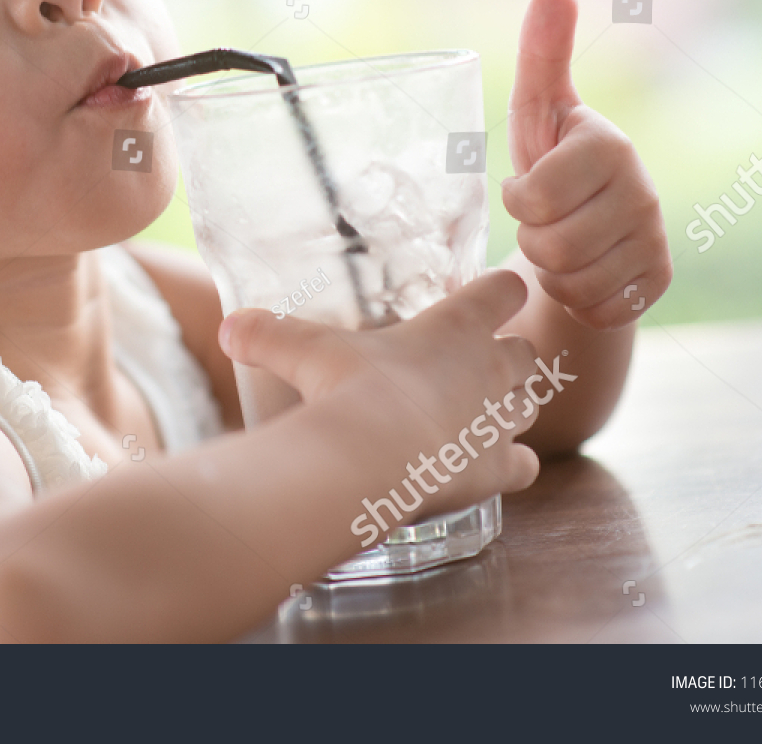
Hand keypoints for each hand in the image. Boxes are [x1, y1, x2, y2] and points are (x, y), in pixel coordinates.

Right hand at [218, 270, 541, 507]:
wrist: (369, 458)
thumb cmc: (346, 390)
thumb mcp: (303, 351)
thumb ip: (269, 334)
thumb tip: (230, 326)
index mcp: (456, 327)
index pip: (504, 290)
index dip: (502, 291)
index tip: (496, 292)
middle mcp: (490, 369)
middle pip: (527, 353)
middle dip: (510, 356)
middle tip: (479, 363)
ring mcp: (499, 422)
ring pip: (531, 405)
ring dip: (513, 407)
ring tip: (481, 414)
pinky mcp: (498, 470)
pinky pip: (526, 463)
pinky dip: (513, 464)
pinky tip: (489, 467)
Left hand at [503, 0, 672, 328]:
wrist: (591, 226)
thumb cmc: (553, 160)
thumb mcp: (538, 114)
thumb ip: (542, 56)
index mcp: (608, 146)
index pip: (533, 198)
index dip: (517, 199)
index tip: (525, 187)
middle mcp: (643, 190)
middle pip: (550, 246)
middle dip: (532, 240)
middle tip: (541, 222)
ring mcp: (656, 238)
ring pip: (571, 282)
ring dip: (551, 271)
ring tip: (559, 244)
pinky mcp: (658, 280)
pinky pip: (593, 308)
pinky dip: (575, 299)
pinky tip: (582, 272)